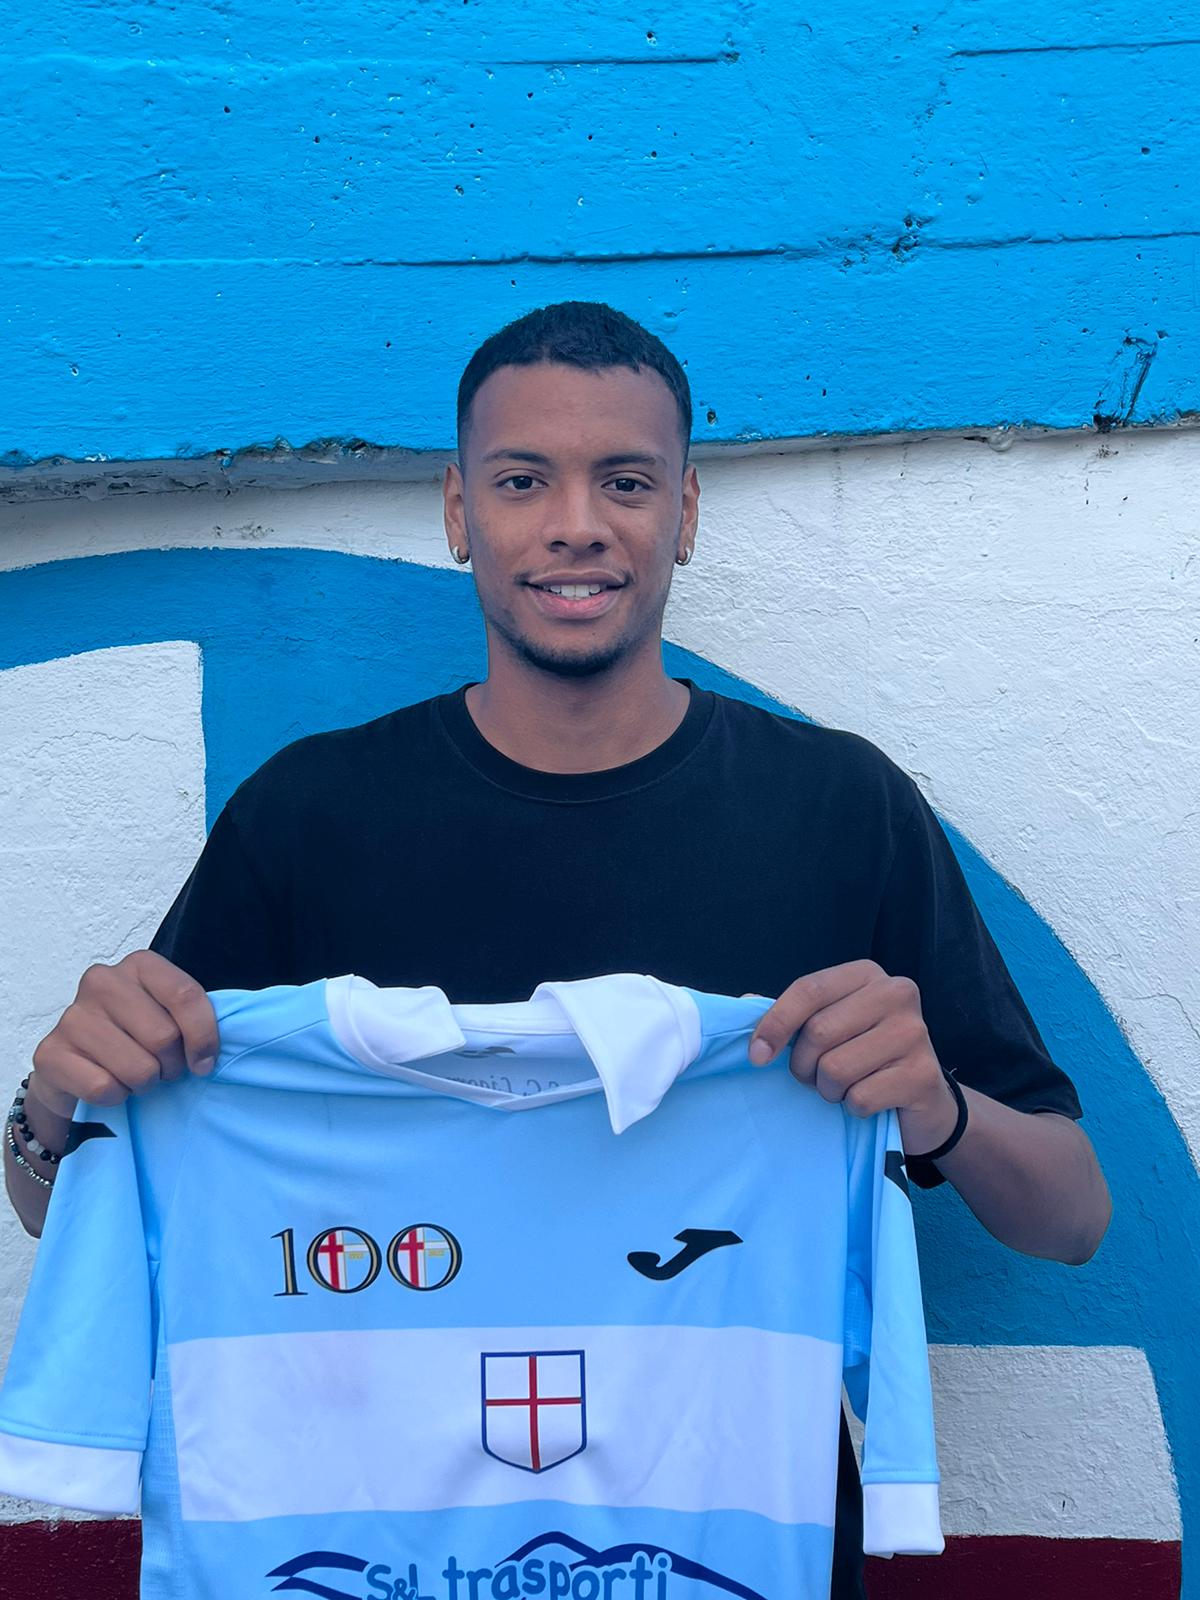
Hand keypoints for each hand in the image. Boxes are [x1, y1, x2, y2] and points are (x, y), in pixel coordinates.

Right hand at [29, 951, 218, 1118]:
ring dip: (144, 1083)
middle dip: (171, 1065)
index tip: (204, 1062)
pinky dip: (115, 1096)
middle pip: (164, 1037)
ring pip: (137, 1067)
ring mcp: (72, 1016)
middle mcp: (101, 981)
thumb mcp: (170, 1018)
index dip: (203, 1037)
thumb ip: (193, 1021)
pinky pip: (103, 1088)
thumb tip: (207, 1056)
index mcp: (139, 965)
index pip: (185, 995)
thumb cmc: (135, 1039)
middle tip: (162, 1068)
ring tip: (135, 1076)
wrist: (76, 1069)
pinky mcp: (49, 1053)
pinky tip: (109, 1084)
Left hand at [746, 960, 959, 1153]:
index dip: (775, 1024)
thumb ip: (791, 1014)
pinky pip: (859, 1097)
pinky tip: (870, 1099)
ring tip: (845, 1086)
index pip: (808, 990)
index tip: (756, 1054)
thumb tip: (744, 1005)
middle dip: (804, 1065)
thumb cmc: (864, 1056)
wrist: (922, 1100)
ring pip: (835, 1068)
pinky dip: (853, 1107)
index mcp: (867, 974)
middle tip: (815, 1075)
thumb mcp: (829, 1025)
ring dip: (829, 1089)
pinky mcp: (922, 1075)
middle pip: (818, 1032)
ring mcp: (914, 1033)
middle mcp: (896, 994)